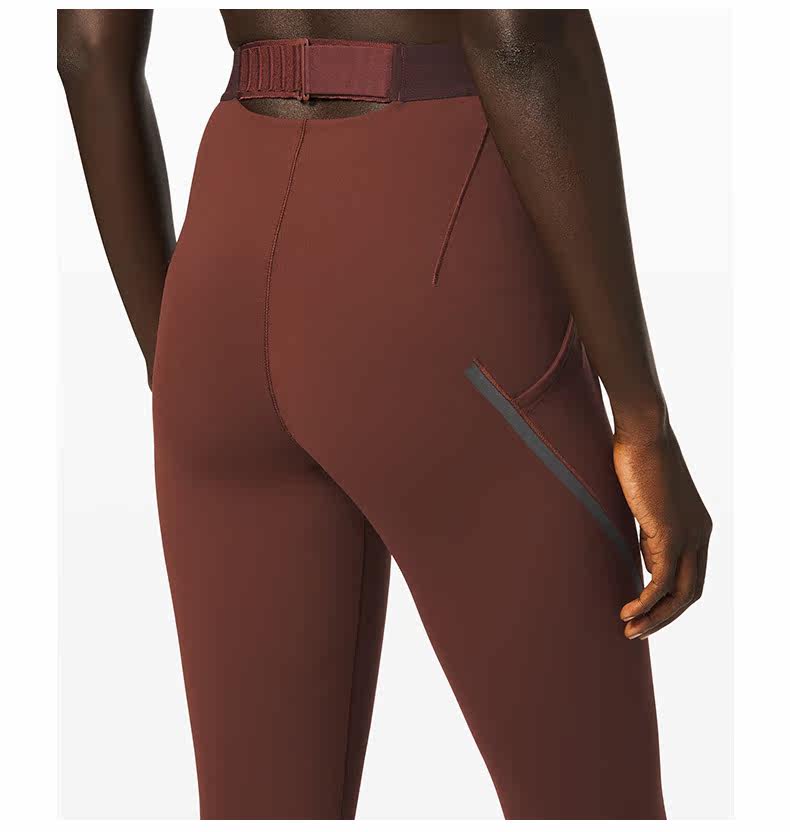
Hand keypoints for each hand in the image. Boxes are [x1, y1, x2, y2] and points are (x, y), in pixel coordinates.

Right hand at [613, 423, 711, 639]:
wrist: (644, 433)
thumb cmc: (638, 459)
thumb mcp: (647, 503)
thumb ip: (650, 530)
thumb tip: (643, 554)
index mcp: (697, 528)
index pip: (690, 578)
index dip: (669, 602)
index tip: (643, 614)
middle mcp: (701, 535)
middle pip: (691, 594)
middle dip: (664, 618)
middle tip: (636, 632)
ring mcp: (689, 536)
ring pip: (681, 594)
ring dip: (655, 618)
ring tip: (630, 629)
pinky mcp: (671, 534)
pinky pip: (662, 582)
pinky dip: (647, 603)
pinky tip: (629, 612)